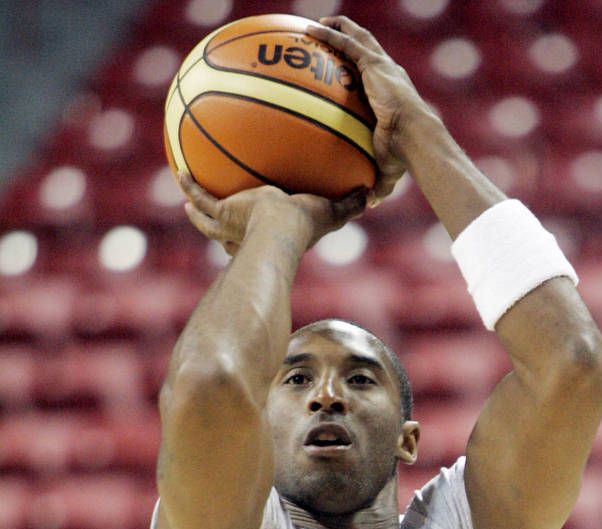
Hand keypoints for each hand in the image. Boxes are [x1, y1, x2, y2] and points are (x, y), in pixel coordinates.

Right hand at [179, 174, 366, 253]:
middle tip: (216, 216)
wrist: (280, 228)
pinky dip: (191, 188)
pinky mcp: (221, 214)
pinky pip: (202, 199)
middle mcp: (247, 237)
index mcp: (270, 237)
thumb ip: (349, 203)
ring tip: (186, 201)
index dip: (259, 234)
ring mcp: (230, 227)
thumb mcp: (331, 211)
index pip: (263, 237)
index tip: (255, 225)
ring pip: (208, 220)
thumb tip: (372, 193)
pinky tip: (181, 171)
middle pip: (230, 235)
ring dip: (198, 211)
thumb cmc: (306, 225)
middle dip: (223, 227)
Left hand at [306, 16, 428, 203]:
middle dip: (349, 38)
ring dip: (339, 28)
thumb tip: (367, 203)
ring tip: (318, 24)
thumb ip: (377, 183)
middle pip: (366, 50)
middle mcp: (387, 74)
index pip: (373, 76)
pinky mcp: (374, 64)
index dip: (360, 67)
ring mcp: (381, 67)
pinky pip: (347, 44)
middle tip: (329, 33)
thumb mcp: (386, 170)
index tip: (345, 66)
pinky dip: (330, 34)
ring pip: (357, 38)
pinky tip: (312, 29)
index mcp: (391, 94)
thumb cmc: (404, 155)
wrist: (414, 137)